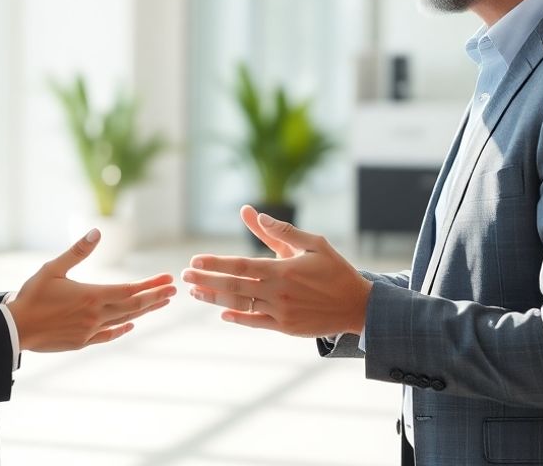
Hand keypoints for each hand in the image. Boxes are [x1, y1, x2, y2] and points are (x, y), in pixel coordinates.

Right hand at [7, 229, 176, 351]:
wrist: (15, 329)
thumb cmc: (31, 296)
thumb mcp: (53, 269)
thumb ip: (77, 251)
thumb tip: (97, 232)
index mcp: (91, 296)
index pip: (130, 290)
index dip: (150, 284)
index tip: (168, 278)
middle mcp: (95, 316)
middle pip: (133, 306)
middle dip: (155, 297)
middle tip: (173, 290)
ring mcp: (90, 332)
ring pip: (124, 320)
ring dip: (144, 311)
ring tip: (160, 303)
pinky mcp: (81, 342)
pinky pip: (108, 335)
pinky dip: (121, 329)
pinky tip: (130, 325)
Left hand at [182, 205, 371, 336]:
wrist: (358, 306)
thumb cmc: (335, 270)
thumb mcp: (313, 244)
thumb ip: (282, 231)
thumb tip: (255, 214)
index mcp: (283, 270)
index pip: (240, 265)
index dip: (215, 263)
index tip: (195, 260)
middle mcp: (278, 292)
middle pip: (233, 286)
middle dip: (205, 280)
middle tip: (184, 276)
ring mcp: (280, 312)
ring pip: (240, 305)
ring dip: (214, 298)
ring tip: (196, 292)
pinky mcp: (285, 328)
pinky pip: (255, 322)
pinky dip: (237, 318)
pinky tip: (222, 313)